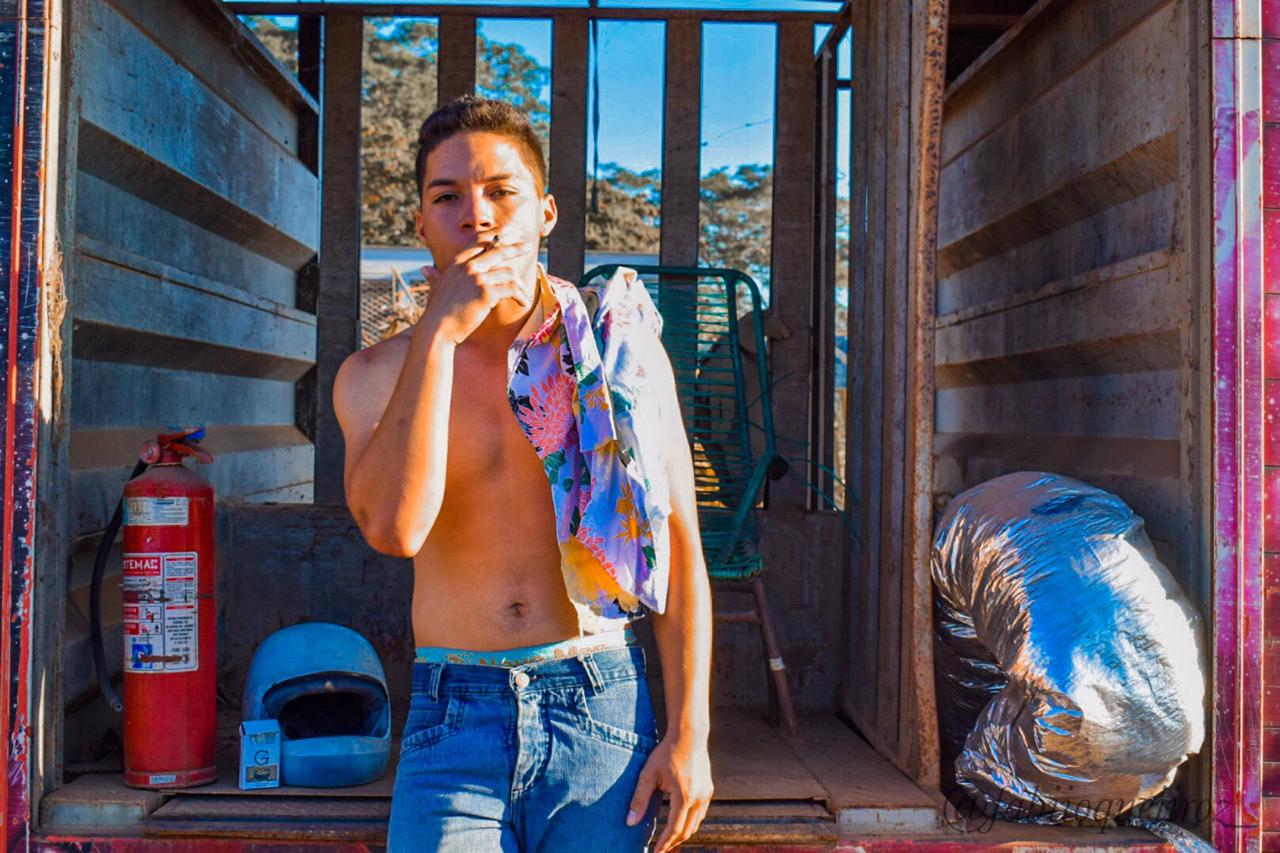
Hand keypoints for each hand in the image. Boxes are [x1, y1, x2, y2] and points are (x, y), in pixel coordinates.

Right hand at [418, 237, 532, 343]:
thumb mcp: (436, 288)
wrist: (437, 329)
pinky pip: (511, 289)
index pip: (479, 240)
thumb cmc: (437, 312)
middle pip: (498, 250)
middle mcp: (467, 266)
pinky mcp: (487, 293)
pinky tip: (524, 303)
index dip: (495, 234)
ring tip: (525, 294)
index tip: (508, 231)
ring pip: (508, 272)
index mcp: (456, 262)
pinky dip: (520, 296)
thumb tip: (425, 269)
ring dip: (520, 284)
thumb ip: (435, 276)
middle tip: (527, 246)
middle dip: (515, 247)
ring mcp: (477, 278)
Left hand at [627, 734, 713, 851]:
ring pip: (696, 824)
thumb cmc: (666, 752)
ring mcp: (706, 794)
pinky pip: (700, 813)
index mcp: (684, 796)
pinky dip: (690, 822)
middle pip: (687, 831)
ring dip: (682, 834)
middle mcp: (699, 798)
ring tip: (668, 840)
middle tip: (660, 850)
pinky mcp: (708, 789)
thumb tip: (629, 822)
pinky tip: (679, 822)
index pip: (674, 829)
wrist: (689, 735)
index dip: (664, 844)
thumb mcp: (648, 774)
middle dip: (673, 843)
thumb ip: (639, 799)